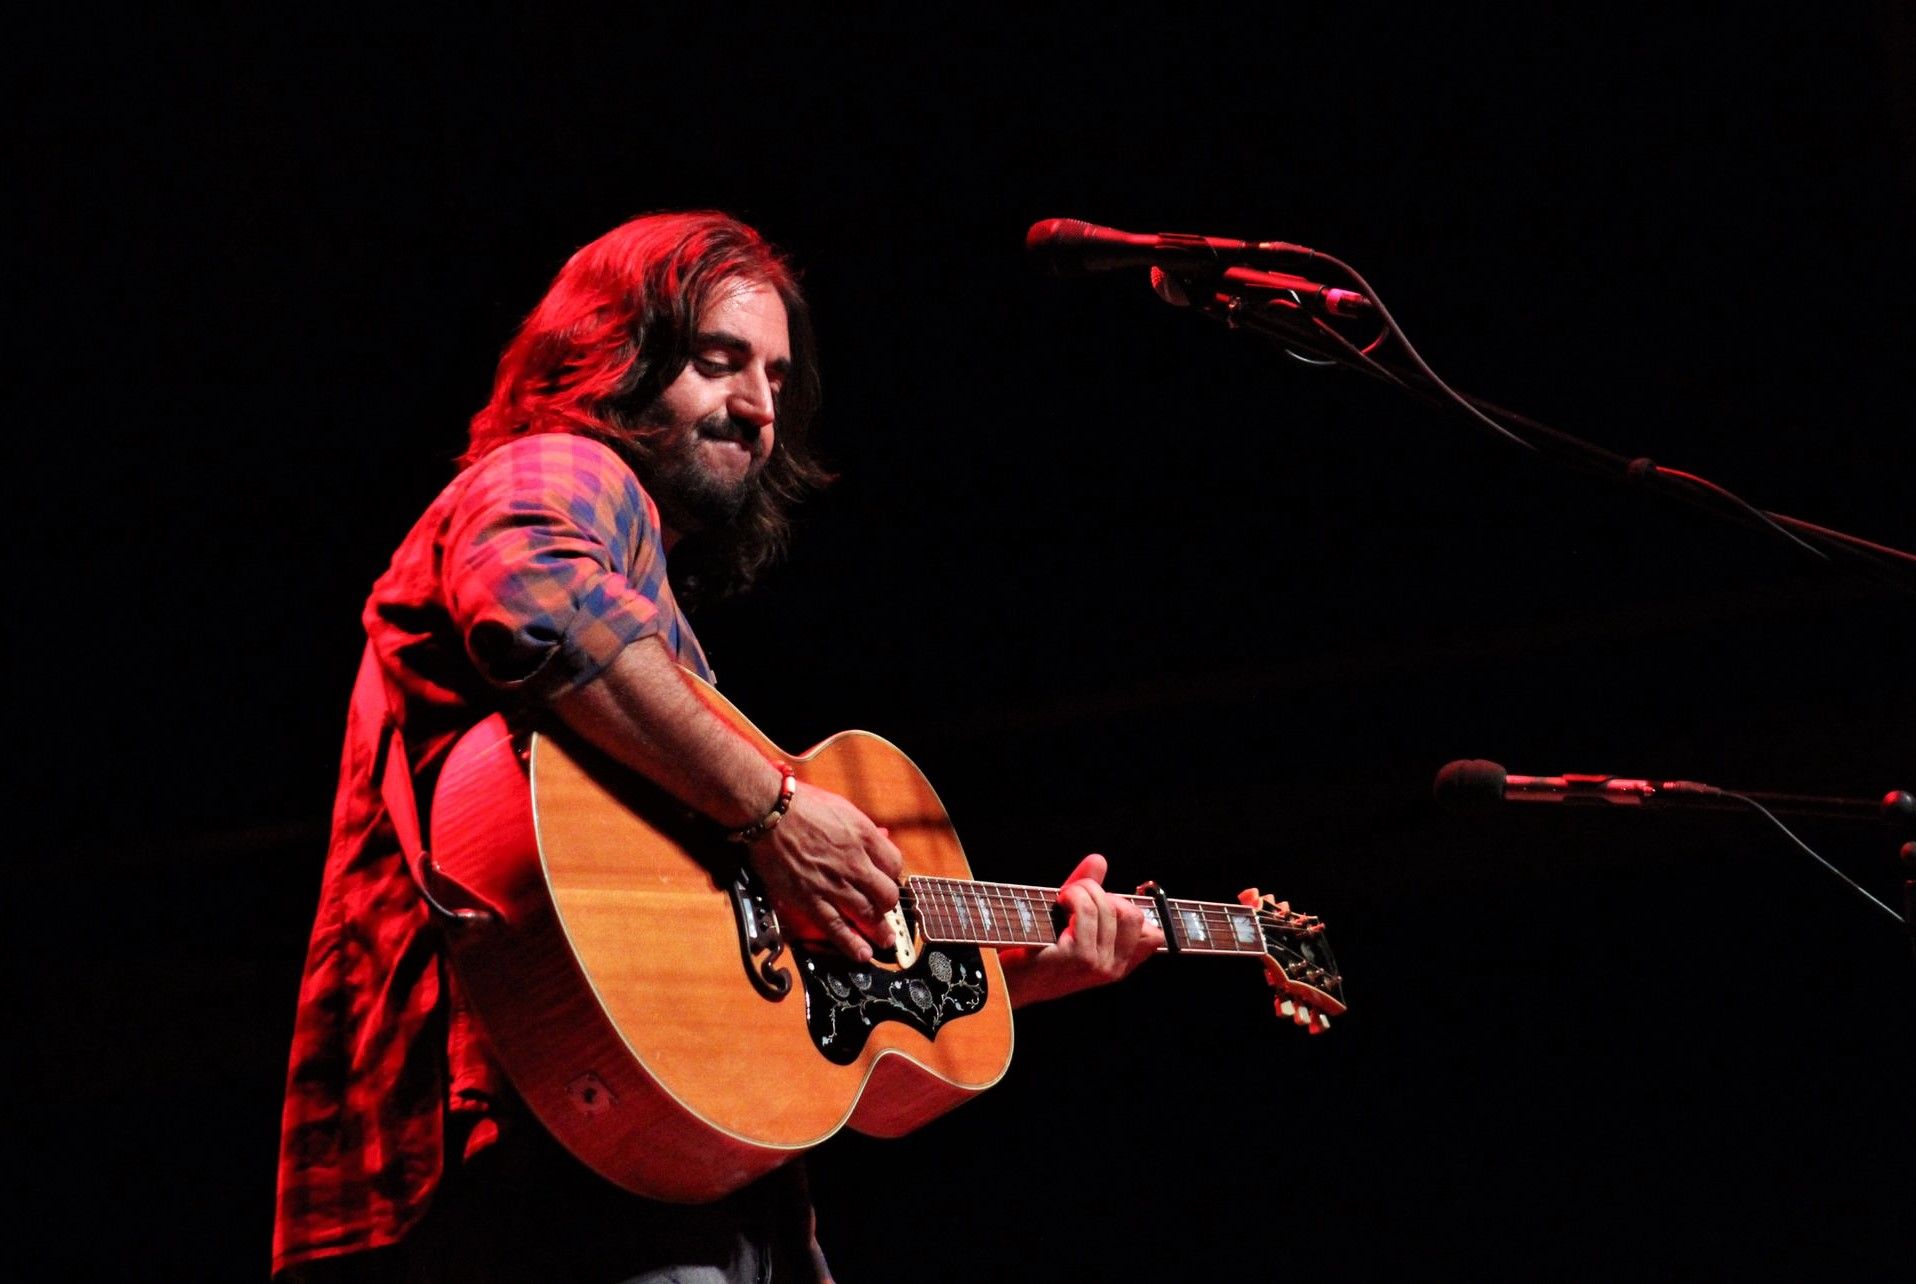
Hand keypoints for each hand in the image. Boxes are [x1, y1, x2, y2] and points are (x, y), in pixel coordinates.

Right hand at [747, 782, 903, 961]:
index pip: (894, 864)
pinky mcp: (811, 900)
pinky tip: (862, 953)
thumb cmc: (801, 805)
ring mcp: (835, 885)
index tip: (886, 880)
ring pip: (868, 915)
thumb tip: (877, 837)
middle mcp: (855, 863)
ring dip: (879, 931)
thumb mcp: (841, 808)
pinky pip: (838, 929)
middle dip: (888, 906)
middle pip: (887, 894)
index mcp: (864, 837)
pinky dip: (852, 944)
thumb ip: (860, 828)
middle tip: (887, 912)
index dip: (892, 875)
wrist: (769, 813)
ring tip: (884, 940)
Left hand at [999, 853, 1162, 1007]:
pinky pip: (1087, 910)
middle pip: (1132, 914)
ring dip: (1083, 890)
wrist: (1003, 978)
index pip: (1154, 935)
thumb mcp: (1068, 920)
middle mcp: (1112, 969)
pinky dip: (1073, 895)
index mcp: (1117, 965)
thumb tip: (1099, 860)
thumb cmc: (1032, 950)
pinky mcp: (1078, 958)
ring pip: (1109, 907)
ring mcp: (1097, 965)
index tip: (1109, 897)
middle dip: (1104, 894)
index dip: (1133, 908)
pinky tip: (1057, 902)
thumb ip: (1088, 891)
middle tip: (1075, 895)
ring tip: (1062, 898)